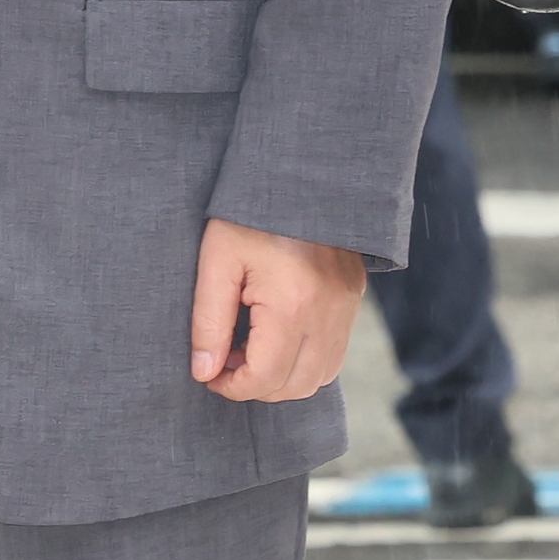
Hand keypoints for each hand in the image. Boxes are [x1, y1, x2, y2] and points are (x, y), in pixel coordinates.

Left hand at [188, 218, 365, 401]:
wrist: (299, 172)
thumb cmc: (250, 213)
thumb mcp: (217, 260)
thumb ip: (209, 321)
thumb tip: (205, 372)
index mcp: (292, 304)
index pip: (264, 378)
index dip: (231, 387)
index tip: (209, 373)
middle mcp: (328, 313)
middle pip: (295, 386)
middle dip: (256, 386)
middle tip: (227, 360)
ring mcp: (347, 307)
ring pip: (319, 376)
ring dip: (284, 378)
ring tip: (251, 349)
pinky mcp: (353, 298)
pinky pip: (335, 353)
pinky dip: (306, 361)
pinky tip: (278, 337)